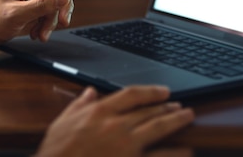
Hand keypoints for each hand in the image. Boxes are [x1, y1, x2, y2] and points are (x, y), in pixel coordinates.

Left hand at [0, 0, 83, 50]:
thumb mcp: (16, 14)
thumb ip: (41, 6)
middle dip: (60, 8)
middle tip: (62, 23)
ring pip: (54, 3)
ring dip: (51, 21)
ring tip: (41, 35)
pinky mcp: (30, 7)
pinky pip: (48, 12)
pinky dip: (45, 25)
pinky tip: (36, 34)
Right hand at [36, 86, 194, 156]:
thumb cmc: (55, 154)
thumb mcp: (60, 124)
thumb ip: (78, 105)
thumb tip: (89, 92)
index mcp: (99, 113)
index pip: (132, 95)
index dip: (150, 91)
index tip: (163, 92)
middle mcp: (116, 126)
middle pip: (149, 111)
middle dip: (167, 107)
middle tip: (179, 106)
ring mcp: (127, 147)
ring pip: (158, 129)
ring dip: (175, 122)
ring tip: (188, 117)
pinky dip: (175, 153)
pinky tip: (186, 150)